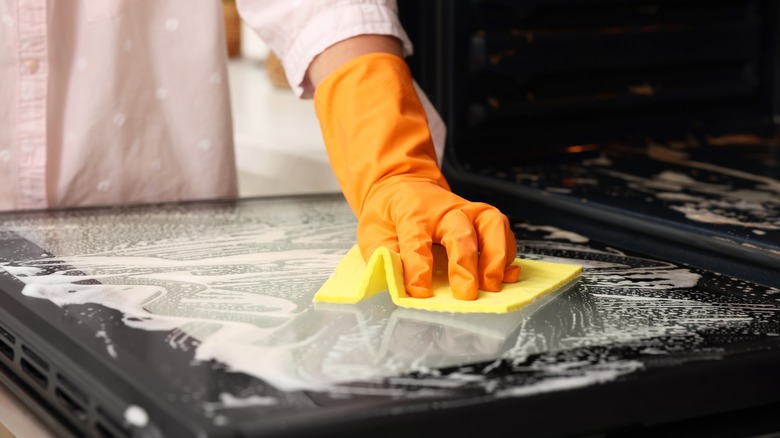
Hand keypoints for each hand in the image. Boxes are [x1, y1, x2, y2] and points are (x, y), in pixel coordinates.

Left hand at [313, 50, 518, 299]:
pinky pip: (503, 232)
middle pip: (460, 232)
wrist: (403, 185)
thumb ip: (384, 255)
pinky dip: (508, 253)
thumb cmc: (389, 214)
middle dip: (464, 265)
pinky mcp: (483, 217)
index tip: (420, 292)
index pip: (416, 240)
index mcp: (411, 212)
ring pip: (491, 225)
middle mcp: (444, 209)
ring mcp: (468, 211)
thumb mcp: (374, 232)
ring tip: (492, 284)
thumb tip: (395, 279)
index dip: (418, 268)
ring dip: (496, 256)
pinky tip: (506, 275)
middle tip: (466, 294)